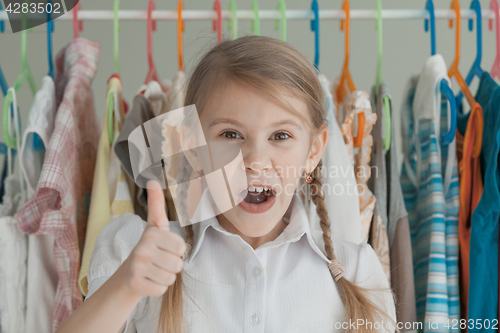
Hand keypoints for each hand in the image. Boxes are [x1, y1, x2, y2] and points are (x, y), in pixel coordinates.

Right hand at [122, 180, 186, 298]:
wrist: (128, 273)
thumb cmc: (149, 247)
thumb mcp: (155, 224)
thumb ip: (156, 204)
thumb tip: (152, 179)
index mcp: (151, 234)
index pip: (182, 248)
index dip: (177, 251)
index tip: (165, 248)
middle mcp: (142, 249)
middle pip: (178, 264)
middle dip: (172, 265)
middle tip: (159, 261)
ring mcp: (138, 268)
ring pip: (171, 277)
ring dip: (166, 276)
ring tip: (154, 270)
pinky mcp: (136, 284)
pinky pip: (162, 289)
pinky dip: (158, 288)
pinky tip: (149, 280)